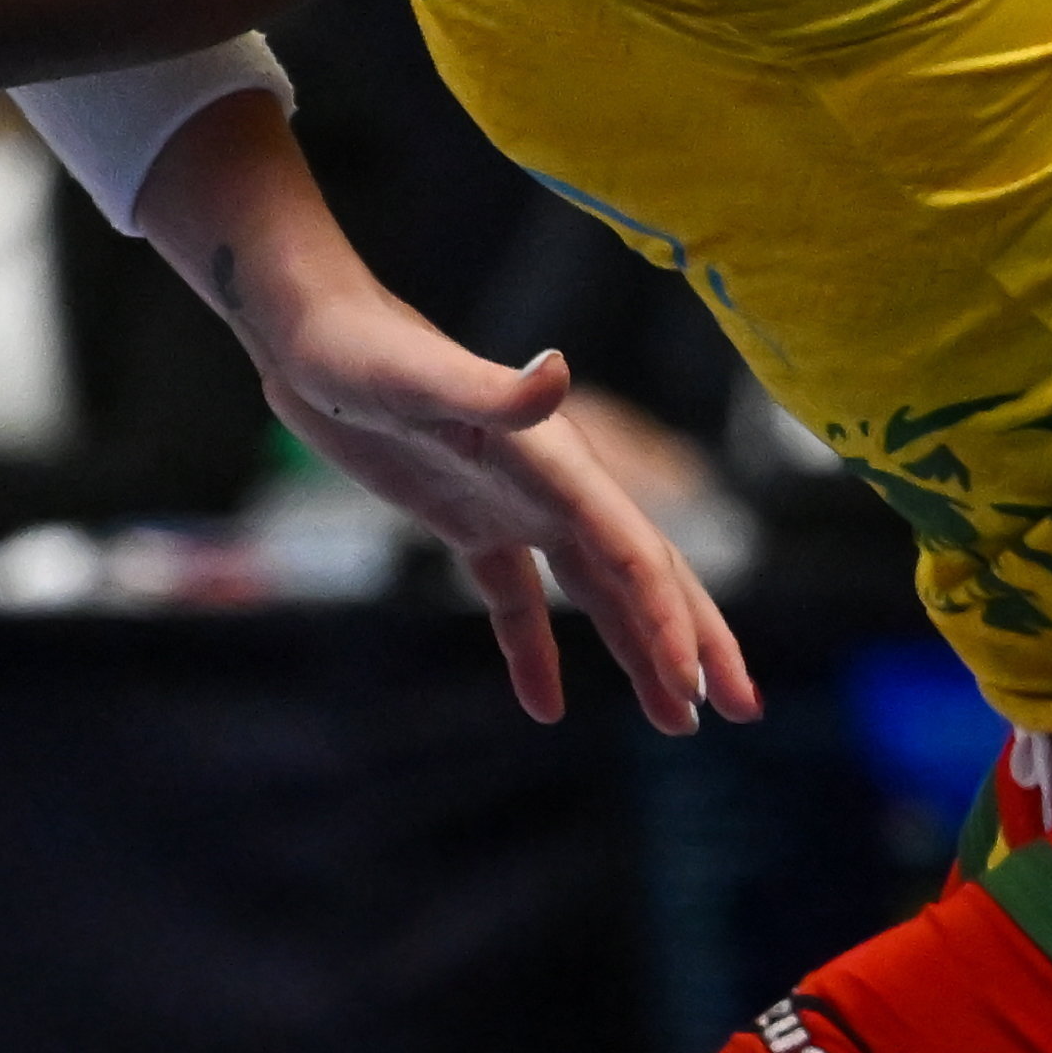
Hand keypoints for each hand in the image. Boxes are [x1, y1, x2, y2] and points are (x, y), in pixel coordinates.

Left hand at [246, 282, 759, 737]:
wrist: (310, 333)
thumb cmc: (364, 351)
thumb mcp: (420, 377)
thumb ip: (495, 388)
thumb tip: (558, 370)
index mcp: (558, 462)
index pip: (632, 554)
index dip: (668, 620)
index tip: (695, 686)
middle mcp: (552, 485)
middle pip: (642, 574)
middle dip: (693, 641)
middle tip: (741, 710)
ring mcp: (513, 503)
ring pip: (595, 590)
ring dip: (638, 650)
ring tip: (675, 719)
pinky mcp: (468, 519)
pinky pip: (515, 598)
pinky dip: (534, 651)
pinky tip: (543, 705)